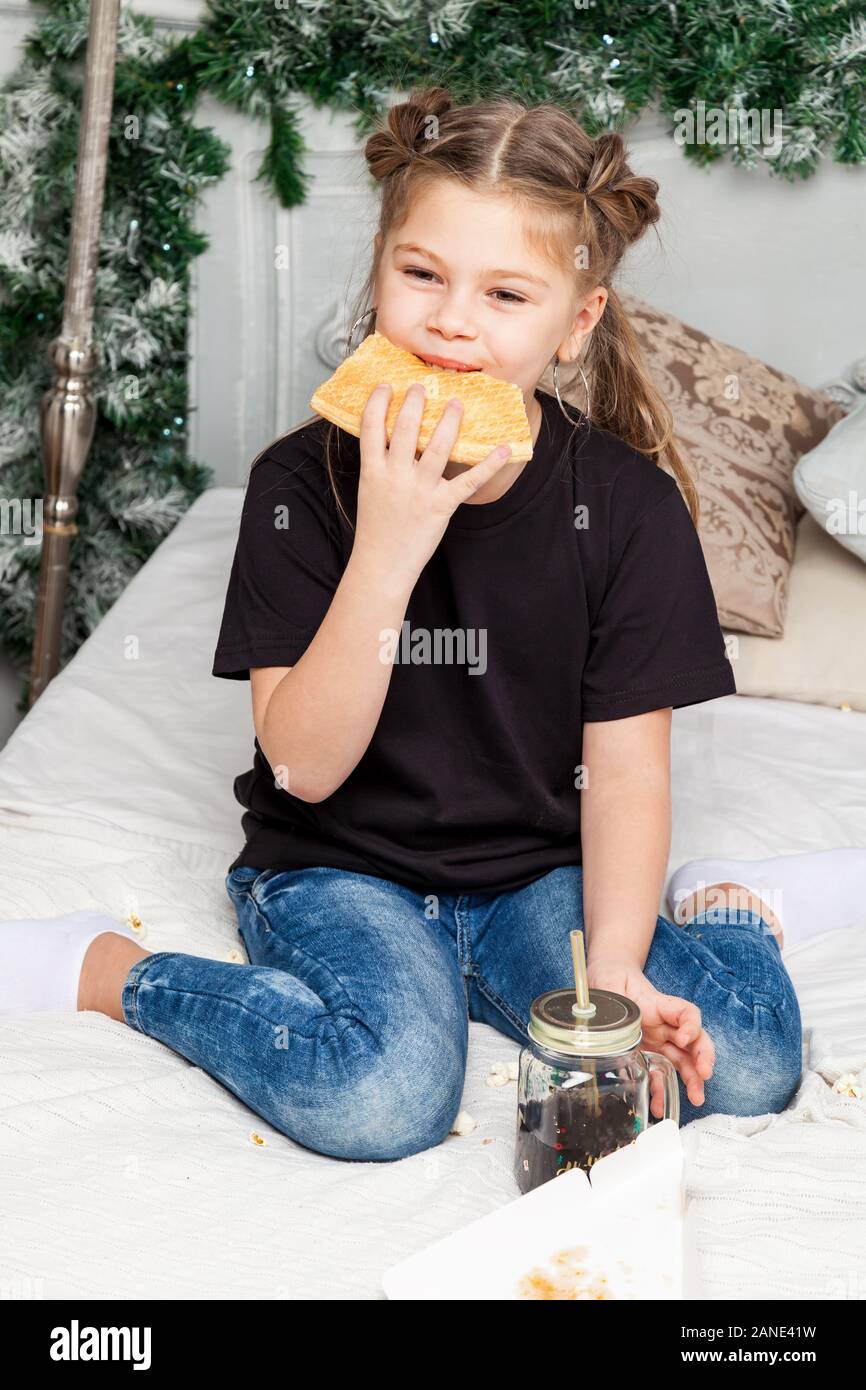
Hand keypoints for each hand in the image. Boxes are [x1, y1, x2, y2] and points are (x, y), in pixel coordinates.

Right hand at [353, 381, 514, 588]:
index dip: (379, 402)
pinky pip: (470, 480)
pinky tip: (503, 449)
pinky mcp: (441, 505)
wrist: (382, 564)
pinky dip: (490, 464)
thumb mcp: (369, 491)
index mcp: (373, 471)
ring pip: (438, 446)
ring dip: (450, 420)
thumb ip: (380, 465)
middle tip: (423, 386)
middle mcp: (395, 475)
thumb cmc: (376, 529)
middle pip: (407, 428)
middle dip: (416, 402)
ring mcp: (419, 490)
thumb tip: (394, 441)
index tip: (386, 386)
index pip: (372, 427)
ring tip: (456, 403)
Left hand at [587, 954, 714, 1117]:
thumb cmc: (613, 979)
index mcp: (659, 1005)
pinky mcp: (648, 1054)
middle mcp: (664, 1025)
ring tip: (696, 1098)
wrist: (609, 978)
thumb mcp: (609, 986)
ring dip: (692, 1080)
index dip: (691, 1026)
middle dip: (702, 1058)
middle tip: (704, 1074)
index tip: (683, 1038)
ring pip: (682, 1060)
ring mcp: (659, 1040)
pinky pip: (659, 1074)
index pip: (686, 1013)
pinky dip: (661, 1091)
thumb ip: (610, 1001)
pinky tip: (658, 1106)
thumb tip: (603, 1024)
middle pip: (694, 1040)